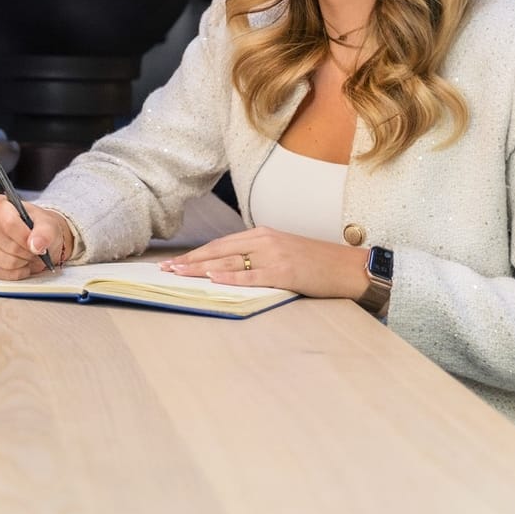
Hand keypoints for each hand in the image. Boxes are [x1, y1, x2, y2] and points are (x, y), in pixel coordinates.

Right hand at [0, 195, 72, 279]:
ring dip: (21, 263)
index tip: (35, 242)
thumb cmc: (38, 227)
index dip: (24, 236)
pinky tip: (19, 263)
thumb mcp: (49, 224)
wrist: (36, 240)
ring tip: (27, 255)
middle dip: (25, 251)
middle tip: (33, 249)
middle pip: (6, 244)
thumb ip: (45, 232)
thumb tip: (36, 244)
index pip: (8, 222)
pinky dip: (14, 272)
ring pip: (4, 261)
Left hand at [164, 226, 367, 298]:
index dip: (196, 254)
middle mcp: (264, 240)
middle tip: (166, 270)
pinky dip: (231, 277)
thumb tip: (228, 269)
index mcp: (262, 234)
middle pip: (218, 251)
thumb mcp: (282, 252)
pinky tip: (213, 279)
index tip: (175, 262)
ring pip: (229, 262)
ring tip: (179, 275)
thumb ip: (257, 256)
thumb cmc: (315, 263)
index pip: (220, 244)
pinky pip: (251, 275)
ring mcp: (273, 255)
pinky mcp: (284, 272)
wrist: (348, 267)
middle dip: (190, 261)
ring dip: (201, 269)